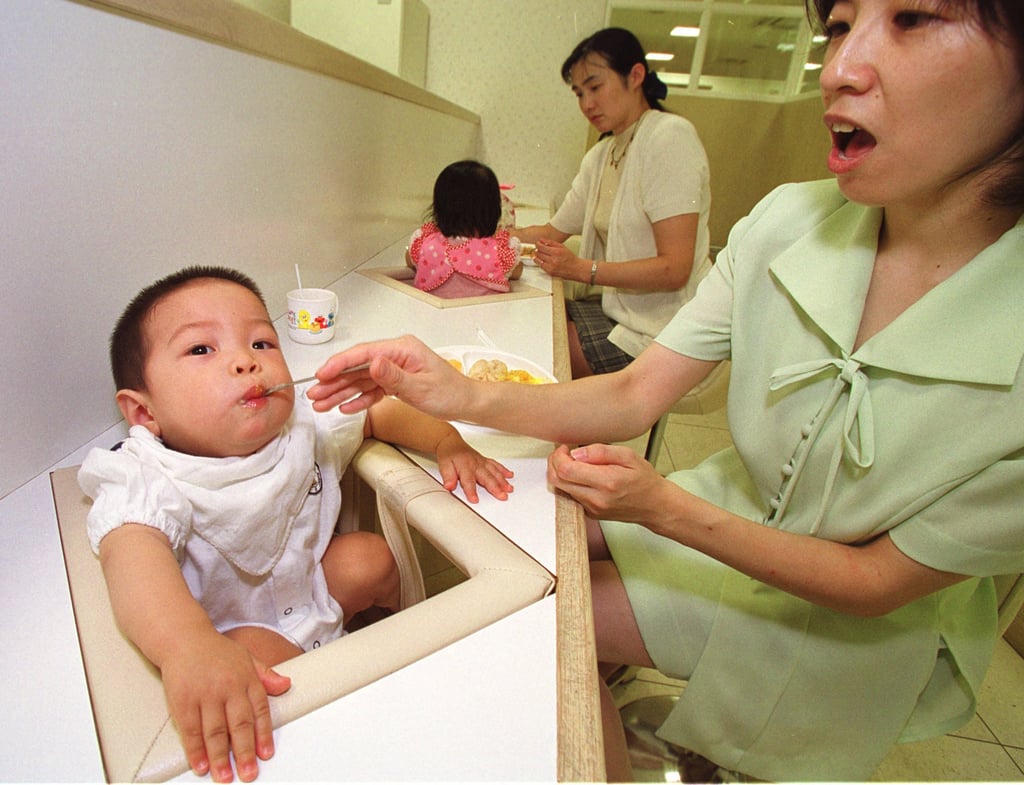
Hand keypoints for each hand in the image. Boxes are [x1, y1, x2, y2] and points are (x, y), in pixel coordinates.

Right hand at [159, 631, 290, 782]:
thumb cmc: (216, 651)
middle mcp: (228, 687)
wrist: (184, 638)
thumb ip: (266, 675)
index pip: (260, 711)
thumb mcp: (247, 658)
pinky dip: (195, 750)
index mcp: (246, 678)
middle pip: (239, 725)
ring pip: (215, 732)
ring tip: (225, 776)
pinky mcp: (183, 700)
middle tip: (248, 773)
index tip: (265, 754)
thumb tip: (286, 685)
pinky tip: (201, 764)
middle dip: (244, 752)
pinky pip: (190, 729)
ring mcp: (205, 694)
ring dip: (220, 757)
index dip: (264, 735)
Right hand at [308, 335, 469, 418]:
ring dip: (341, 392)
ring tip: (321, 404)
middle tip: (314, 395)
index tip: (321, 375)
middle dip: (334, 381)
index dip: (339, 364)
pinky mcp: (395, 382)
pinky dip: (358, 399)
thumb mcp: (420, 387)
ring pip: (361, 380)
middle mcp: (395, 356)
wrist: (465, 403)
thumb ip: (393, 376)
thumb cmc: (449, 393)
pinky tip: (344, 407)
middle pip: (357, 367)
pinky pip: (371, 390)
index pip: (363, 354)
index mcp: (402, 349)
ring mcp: (394, 368)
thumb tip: (372, 363)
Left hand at [435, 432, 514, 502]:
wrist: (450, 441)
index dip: (471, 491)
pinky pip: (496, 465)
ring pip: (494, 471)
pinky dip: (503, 470)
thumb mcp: (443, 466)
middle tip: (502, 496)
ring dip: (502, 480)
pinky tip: (510, 475)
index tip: (475, 500)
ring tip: (509, 489)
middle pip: (487, 477)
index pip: (468, 481)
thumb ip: (448, 477)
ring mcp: (482, 461)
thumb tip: (449, 486)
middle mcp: (475, 464)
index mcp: (465, 466)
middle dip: (495, 487)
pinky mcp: (485, 460)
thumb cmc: (448, 454)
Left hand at [534, 239, 583, 280]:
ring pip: (538, 260)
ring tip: (541, 254)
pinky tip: (543, 260)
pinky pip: (541, 266)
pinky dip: (540, 262)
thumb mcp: (562, 247)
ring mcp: (551, 267)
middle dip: (538, 250)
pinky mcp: (550, 272)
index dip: (537, 244)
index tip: (537, 243)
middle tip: (539, 249)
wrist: (575, 269)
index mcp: (556, 252)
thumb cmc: (570, 258)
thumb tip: (541, 240)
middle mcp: (553, 260)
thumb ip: (551, 243)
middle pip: (539, 253)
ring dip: (537, 256)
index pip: (541, 247)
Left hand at [546, 443, 672, 527]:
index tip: (566, 448)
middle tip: (564, 454)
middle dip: (554, 463)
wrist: (655, 506)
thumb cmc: (644, 480)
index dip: (559, 456)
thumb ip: (601, 452)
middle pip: (557, 481)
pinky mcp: (590, 514)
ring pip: (560, 490)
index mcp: (607, 482)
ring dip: (560, 474)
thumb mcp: (629, 456)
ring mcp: (592, 509)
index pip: (566, 470)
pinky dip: (569, 484)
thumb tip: (577, 453)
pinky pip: (570, 497)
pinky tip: (580, 476)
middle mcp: (596, 499)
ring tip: (574, 463)